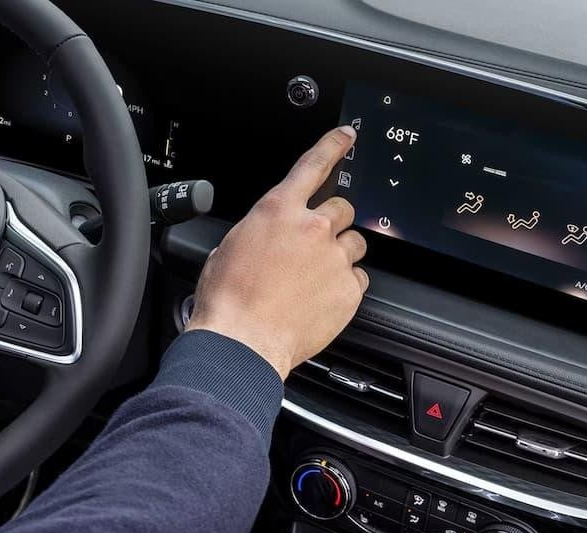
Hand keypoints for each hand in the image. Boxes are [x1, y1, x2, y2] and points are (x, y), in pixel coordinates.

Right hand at [186, 127, 368, 378]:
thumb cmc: (228, 300)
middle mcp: (312, 228)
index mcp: (278, 211)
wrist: (241, 343)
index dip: (333, 146)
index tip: (347, 136)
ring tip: (314, 279)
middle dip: (332, 223)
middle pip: (342, 208)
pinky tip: (320, 300)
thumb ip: (261, 231)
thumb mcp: (230, 248)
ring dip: (340, 255)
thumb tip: (269, 235)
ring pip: (355, 244)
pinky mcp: (348, 289)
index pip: (313, 165)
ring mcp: (334, 258)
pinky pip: (358, 279)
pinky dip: (343, 286)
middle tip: (315, 247)